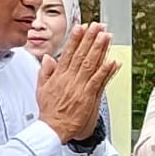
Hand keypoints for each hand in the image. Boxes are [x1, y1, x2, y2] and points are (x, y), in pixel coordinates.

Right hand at [38, 24, 118, 142]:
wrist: (53, 129)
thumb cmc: (49, 111)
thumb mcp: (41, 89)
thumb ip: (45, 72)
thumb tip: (48, 58)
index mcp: (59, 76)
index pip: (68, 53)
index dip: (76, 39)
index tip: (81, 27)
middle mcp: (69, 78)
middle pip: (81, 54)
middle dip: (90, 38)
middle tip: (98, 26)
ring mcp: (79, 87)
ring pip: (90, 64)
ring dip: (99, 49)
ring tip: (106, 36)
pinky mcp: (88, 96)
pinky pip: (98, 81)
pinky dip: (106, 71)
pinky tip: (112, 61)